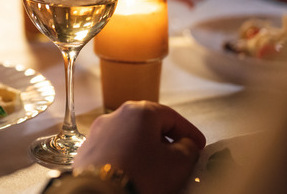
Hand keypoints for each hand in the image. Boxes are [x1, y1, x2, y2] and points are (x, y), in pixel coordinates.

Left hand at [74, 101, 205, 193]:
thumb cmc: (142, 175)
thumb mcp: (178, 163)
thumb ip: (188, 148)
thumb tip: (186, 144)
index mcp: (139, 111)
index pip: (171, 117)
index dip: (189, 132)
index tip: (199, 145)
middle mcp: (115, 115)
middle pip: (148, 124)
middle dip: (165, 139)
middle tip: (180, 155)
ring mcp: (97, 132)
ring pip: (129, 137)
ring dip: (145, 149)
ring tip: (157, 167)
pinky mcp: (86, 151)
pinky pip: (113, 150)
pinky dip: (127, 157)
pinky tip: (134, 172)